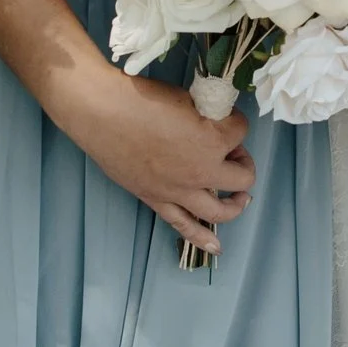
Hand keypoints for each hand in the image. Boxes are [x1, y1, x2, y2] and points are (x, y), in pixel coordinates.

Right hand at [57, 70, 255, 254]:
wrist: (104, 114)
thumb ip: (208, 113)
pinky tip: (216, 247)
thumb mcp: (188, 98)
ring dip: (235, 205)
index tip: (225, 116)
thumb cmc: (144, 99)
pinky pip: (184, 225)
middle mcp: (203, 172)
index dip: (235, 122)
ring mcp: (180, 191)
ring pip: (220, 211)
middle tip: (233, 151)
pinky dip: (201, 238)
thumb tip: (216, 119)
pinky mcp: (158, 200)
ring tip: (241, 199)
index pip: (241, 131)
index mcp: (213, 141)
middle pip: (242, 176)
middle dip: (243, 162)